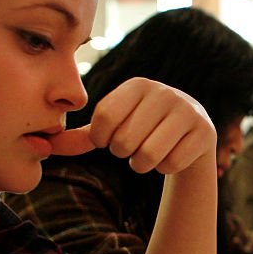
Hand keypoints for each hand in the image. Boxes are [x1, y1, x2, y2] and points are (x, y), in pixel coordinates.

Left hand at [49, 77, 215, 172]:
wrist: (191, 134)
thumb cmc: (144, 130)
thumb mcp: (116, 127)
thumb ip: (84, 137)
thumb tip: (48, 146)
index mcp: (137, 85)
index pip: (104, 119)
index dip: (101, 139)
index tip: (109, 139)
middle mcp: (164, 92)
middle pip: (124, 141)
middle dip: (124, 153)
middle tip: (133, 148)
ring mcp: (187, 110)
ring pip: (148, 155)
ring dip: (142, 164)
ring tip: (148, 155)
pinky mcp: (204, 131)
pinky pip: (171, 164)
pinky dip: (165, 168)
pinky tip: (171, 156)